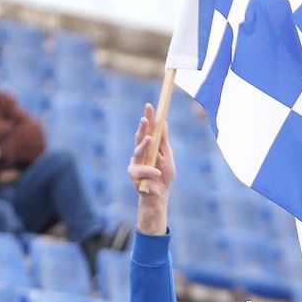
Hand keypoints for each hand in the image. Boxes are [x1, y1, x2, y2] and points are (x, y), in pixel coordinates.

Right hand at [128, 103, 174, 234]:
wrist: (159, 196)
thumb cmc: (163, 176)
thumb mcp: (167, 156)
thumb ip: (164, 141)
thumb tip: (164, 123)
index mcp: (149, 147)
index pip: (148, 129)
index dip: (149, 117)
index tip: (150, 105)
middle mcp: (140, 153)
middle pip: (139, 137)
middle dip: (143, 127)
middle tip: (145, 118)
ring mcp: (135, 164)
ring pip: (137, 152)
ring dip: (143, 145)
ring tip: (149, 139)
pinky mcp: (134, 176)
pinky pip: (141, 171)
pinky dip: (151, 172)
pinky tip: (157, 173)